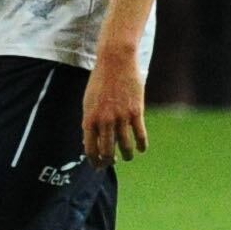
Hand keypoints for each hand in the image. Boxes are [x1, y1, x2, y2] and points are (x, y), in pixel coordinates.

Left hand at [83, 45, 150, 164]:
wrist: (115, 63)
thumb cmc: (99, 83)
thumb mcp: (88, 102)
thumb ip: (90, 121)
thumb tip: (91, 140)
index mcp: (89, 118)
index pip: (90, 147)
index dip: (94, 160)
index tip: (98, 166)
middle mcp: (104, 121)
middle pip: (107, 150)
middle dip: (109, 161)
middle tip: (112, 163)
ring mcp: (121, 117)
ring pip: (125, 145)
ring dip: (127, 155)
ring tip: (128, 157)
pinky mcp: (136, 112)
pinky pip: (140, 134)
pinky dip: (142, 145)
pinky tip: (142, 149)